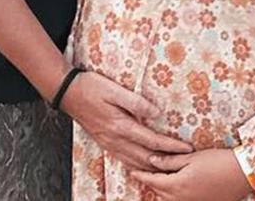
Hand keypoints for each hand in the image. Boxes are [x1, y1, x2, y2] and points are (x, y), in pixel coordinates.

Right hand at [61, 71, 192, 170]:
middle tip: (185, 162)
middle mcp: (116, 139)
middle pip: (147, 158)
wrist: (67, 93)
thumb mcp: (114, 89)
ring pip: (135, 163)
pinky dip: (137, 166)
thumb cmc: (91, 87)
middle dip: (167, 161)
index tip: (187, 148)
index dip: (171, 146)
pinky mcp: (104, 143)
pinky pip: (124, 160)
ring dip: (154, 167)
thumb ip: (136, 102)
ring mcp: (109, 143)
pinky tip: (144, 166)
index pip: (153, 141)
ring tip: (170, 167)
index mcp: (121, 126)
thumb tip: (157, 113)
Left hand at [130, 149, 251, 200]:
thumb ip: (169, 161)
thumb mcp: (191, 157)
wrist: (243, 174)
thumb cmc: (217, 161)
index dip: (141, 174)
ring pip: (169, 199)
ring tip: (159, 179)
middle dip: (151, 182)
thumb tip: (151, 161)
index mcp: (177, 185)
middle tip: (143, 172)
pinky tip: (176, 187)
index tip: (132, 170)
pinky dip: (174, 195)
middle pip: (158, 192)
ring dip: (162, 190)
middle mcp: (181, 199)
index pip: (152, 180)